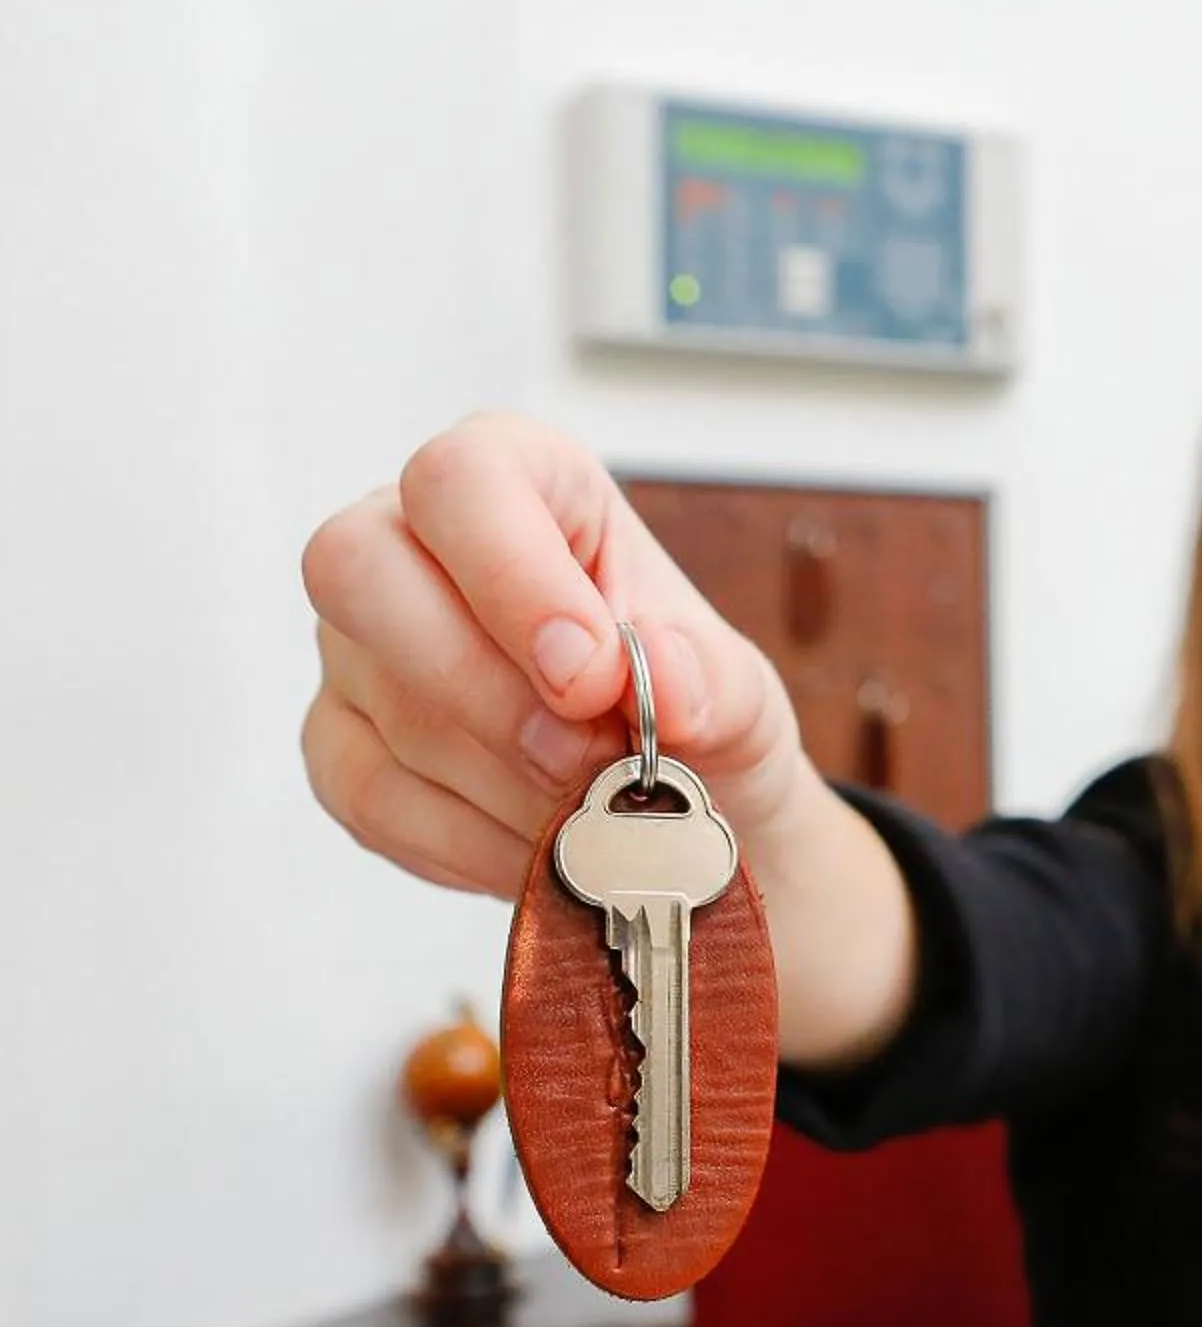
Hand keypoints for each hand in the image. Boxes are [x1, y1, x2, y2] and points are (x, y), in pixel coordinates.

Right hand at [299, 412, 815, 895]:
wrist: (683, 811)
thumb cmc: (697, 712)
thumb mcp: (737, 691)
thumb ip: (707, 679)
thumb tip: (659, 671)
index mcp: (524, 479)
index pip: (462, 478)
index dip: (513, 577)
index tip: (593, 676)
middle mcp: (410, 541)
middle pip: (357, 567)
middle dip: (481, 686)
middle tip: (585, 760)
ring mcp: (359, 646)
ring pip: (381, 701)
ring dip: (504, 782)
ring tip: (595, 812)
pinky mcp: (339, 743)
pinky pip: (370, 795)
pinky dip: (471, 841)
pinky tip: (541, 848)